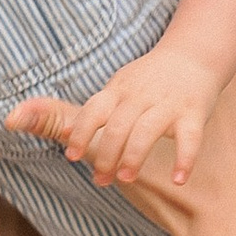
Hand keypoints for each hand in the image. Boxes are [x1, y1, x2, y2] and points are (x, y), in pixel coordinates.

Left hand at [8, 45, 226, 189]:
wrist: (195, 54)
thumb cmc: (147, 79)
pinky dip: (184, 158)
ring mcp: (168, 103)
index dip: (80, 132)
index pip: (93, 110)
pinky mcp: (194, 112)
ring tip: (125, 179)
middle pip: (118, 125)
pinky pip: (190, 137)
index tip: (72, 156)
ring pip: (148, 130)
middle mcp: (140, 96)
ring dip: (134, 156)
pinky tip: (178, 178)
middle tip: (100, 180)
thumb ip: (82, 112)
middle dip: (106, 153)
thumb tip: (40, 128)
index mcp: (117, 90)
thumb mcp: (113, 89)